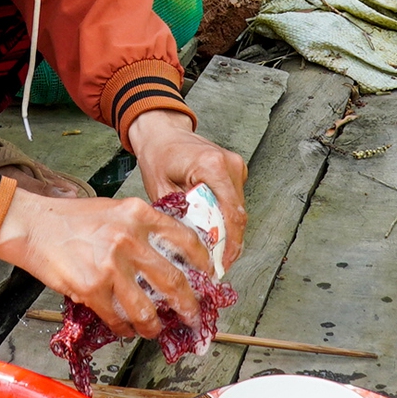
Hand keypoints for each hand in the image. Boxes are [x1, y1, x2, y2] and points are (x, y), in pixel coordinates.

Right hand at [0, 190, 214, 337]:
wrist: (32, 225)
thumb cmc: (71, 218)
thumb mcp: (114, 209)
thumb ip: (141, 228)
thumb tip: (167, 256)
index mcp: (138, 214)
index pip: (185, 239)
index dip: (202, 263)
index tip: (208, 277)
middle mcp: (129, 239)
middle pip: (173, 281)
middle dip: (188, 306)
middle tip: (193, 316)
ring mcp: (110, 266)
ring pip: (146, 309)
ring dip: (154, 326)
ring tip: (154, 330)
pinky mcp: (91, 288)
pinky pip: (116, 318)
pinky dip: (124, 328)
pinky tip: (125, 329)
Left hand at [125, 110, 247, 266]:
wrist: (163, 131)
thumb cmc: (158, 154)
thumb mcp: (161, 189)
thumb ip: (178, 215)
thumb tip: (190, 245)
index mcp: (212, 166)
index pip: (231, 212)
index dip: (230, 243)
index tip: (222, 263)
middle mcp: (230, 164)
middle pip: (238, 214)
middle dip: (229, 243)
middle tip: (217, 266)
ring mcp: (235, 165)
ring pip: (238, 209)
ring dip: (228, 231)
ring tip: (215, 254)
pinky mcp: (235, 170)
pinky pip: (234, 201)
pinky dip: (225, 217)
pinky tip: (214, 233)